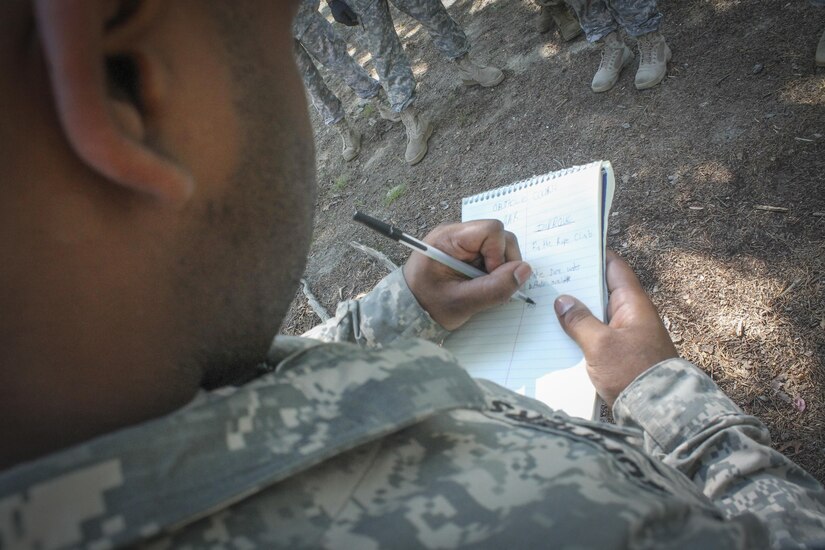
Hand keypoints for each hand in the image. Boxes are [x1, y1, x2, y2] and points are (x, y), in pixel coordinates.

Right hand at [326, 0, 358, 25]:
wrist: (333, 3)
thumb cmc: (340, 5)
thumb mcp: (346, 8)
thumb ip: (351, 14)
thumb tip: (356, 18)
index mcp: (341, 19)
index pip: (349, 23)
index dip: (354, 24)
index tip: (358, 23)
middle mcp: (339, 21)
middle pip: (347, 23)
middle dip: (352, 22)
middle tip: (356, 20)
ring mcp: (337, 20)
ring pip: (344, 21)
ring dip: (349, 20)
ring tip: (352, 18)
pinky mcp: (336, 18)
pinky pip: (342, 20)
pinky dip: (346, 19)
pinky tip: (347, 16)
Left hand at [403, 220, 532, 330]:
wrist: (408, 310)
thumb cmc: (428, 305)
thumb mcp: (462, 302)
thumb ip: (494, 288)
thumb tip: (525, 270)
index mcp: (449, 238)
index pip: (492, 230)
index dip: (499, 254)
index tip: (488, 277)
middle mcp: (456, 233)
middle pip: (499, 236)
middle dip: (502, 262)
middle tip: (487, 285)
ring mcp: (461, 241)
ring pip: (499, 245)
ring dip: (498, 268)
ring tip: (480, 286)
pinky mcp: (466, 251)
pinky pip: (490, 254)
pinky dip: (492, 270)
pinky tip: (478, 283)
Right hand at [554, 251, 677, 406]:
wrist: (657, 412)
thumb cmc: (632, 373)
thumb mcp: (600, 345)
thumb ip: (579, 320)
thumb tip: (563, 301)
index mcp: (633, 304)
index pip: (614, 267)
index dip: (594, 255)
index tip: (572, 247)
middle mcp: (633, 315)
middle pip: (603, 290)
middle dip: (579, 283)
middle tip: (549, 275)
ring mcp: (628, 335)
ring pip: (598, 314)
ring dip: (577, 310)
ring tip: (547, 302)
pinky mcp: (622, 354)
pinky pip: (599, 334)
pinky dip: (582, 331)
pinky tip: (560, 333)